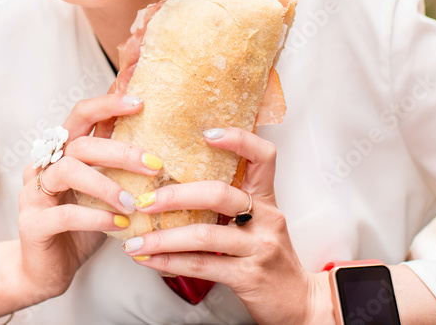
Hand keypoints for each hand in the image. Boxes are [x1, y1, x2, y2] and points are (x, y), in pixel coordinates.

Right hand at [16, 93, 162, 300]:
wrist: (45, 271)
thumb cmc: (80, 227)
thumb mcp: (102, 192)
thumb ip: (117, 167)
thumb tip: (160, 144)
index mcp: (62, 152)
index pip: (81, 115)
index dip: (107, 104)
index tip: (140, 102)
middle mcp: (43, 165)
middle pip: (80, 142)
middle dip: (120, 150)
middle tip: (155, 164)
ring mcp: (33, 193)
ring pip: (68, 171)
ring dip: (107, 184)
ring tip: (136, 203)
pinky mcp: (32, 223)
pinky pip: (65, 214)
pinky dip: (96, 216)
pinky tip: (120, 224)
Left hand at [120, 127, 330, 324]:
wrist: (300, 303)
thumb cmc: (268, 259)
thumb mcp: (257, 224)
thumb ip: (229, 204)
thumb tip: (175, 184)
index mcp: (266, 199)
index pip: (263, 156)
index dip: (238, 139)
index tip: (206, 132)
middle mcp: (266, 218)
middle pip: (219, 193)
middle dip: (175, 195)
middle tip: (143, 201)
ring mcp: (258, 247)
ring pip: (204, 234)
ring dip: (163, 237)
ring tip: (135, 241)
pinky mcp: (249, 276)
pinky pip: (202, 264)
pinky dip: (169, 262)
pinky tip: (149, 260)